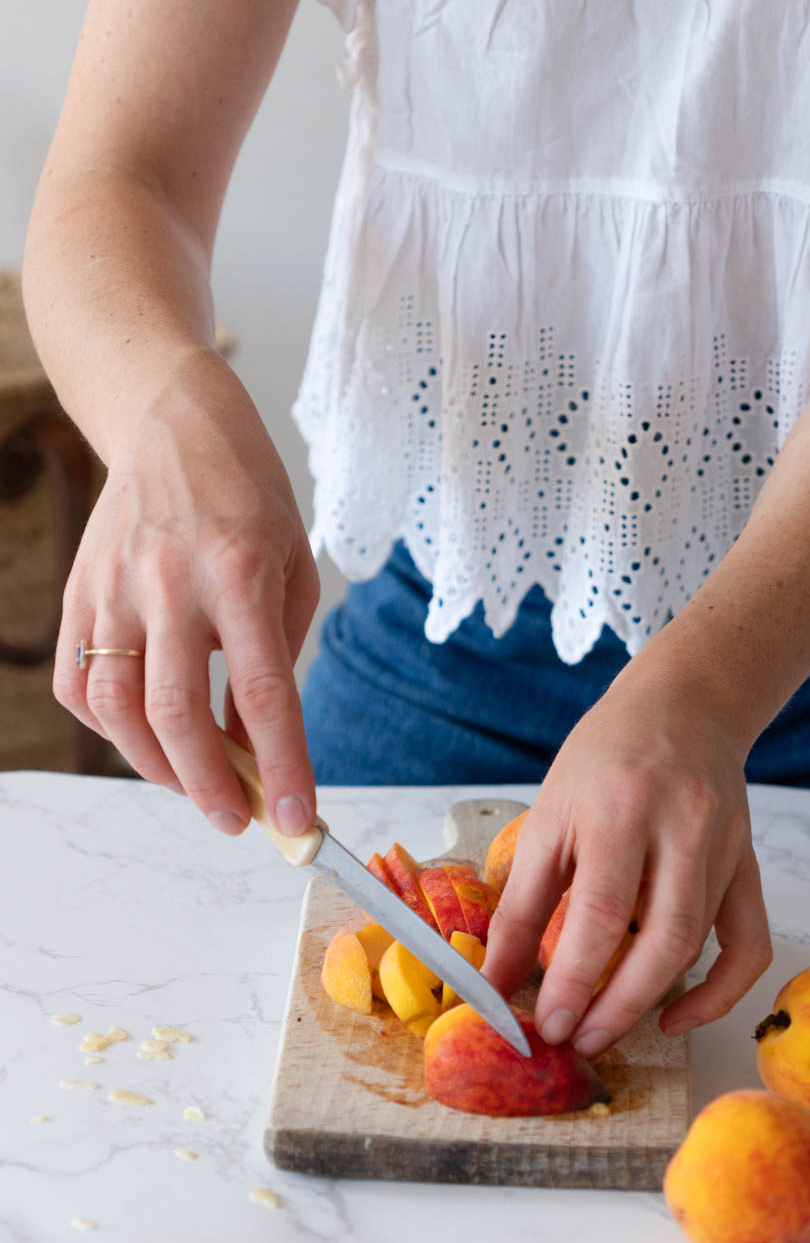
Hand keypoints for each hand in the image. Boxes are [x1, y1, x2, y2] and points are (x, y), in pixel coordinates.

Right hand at [53, 360, 319, 835]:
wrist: (172, 421)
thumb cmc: (248, 497)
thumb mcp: (292, 568)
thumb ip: (278, 657)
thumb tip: (258, 744)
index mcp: (241, 571)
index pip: (263, 692)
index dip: (283, 767)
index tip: (296, 821)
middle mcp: (170, 582)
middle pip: (178, 714)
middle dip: (210, 787)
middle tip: (237, 818)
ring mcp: (114, 589)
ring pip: (118, 709)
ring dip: (156, 767)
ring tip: (196, 785)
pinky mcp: (79, 594)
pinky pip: (79, 684)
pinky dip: (109, 728)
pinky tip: (144, 735)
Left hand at [481, 649, 772, 1052]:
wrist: (685, 706)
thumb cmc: (606, 757)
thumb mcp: (549, 816)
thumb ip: (522, 903)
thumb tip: (494, 980)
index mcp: (620, 809)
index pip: (602, 914)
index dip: (574, 979)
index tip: (548, 1024)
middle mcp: (683, 829)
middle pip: (662, 941)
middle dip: (617, 1006)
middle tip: (577, 1040)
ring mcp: (725, 849)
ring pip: (699, 945)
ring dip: (651, 1000)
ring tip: (605, 1029)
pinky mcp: (749, 866)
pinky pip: (748, 944)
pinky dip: (720, 992)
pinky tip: (675, 1015)